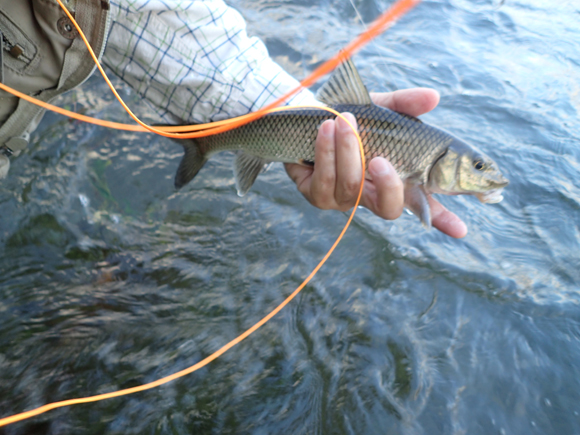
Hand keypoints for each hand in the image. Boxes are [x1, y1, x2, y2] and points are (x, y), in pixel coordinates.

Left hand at [284, 89, 467, 237]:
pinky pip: (325, 180)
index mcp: (395, 179)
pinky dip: (327, 151)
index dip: (443, 219)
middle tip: (381, 159)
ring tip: (344, 120)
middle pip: (390, 208)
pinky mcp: (317, 195)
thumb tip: (433, 98)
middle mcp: (372, 195)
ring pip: (352, 187)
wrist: (307, 116)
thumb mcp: (381, 108)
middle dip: (388, 185)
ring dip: (349, 151)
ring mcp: (344, 199)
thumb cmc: (350, 117)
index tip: (461, 230)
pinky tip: (326, 128)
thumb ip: (405, 104)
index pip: (424, 205)